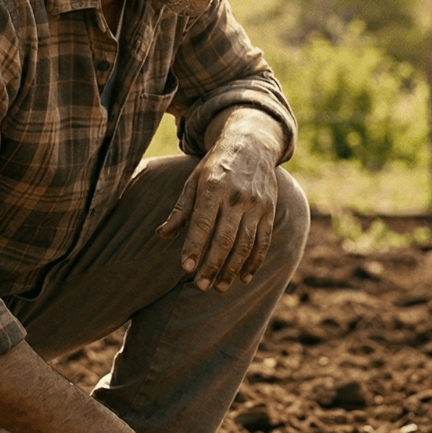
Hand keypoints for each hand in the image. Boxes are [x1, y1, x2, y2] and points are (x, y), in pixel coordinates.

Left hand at [158, 108, 285, 291]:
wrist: (252, 145)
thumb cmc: (216, 167)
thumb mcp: (193, 181)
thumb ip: (180, 210)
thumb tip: (162, 236)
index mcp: (213, 188)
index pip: (203, 222)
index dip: (194, 246)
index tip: (186, 267)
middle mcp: (236, 197)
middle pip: (225, 238)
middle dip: (212, 265)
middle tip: (201, 286)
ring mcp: (256, 205)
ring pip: (245, 243)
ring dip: (232, 269)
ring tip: (219, 287)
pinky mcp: (269, 211)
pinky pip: (263, 241)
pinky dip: (254, 262)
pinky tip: (244, 278)